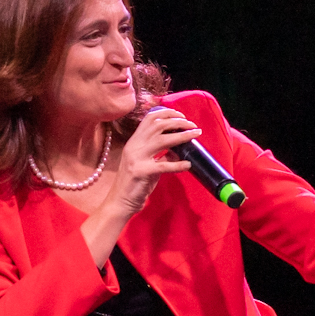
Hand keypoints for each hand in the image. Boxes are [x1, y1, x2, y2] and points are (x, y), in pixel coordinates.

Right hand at [80, 107, 203, 265]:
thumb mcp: (147, 164)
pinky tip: (188, 165)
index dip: (166, 113)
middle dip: (177, 121)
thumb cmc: (134, 184)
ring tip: (195, 134)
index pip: (149, 119)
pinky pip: (164, 165)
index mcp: (134, 142)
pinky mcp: (142, 172)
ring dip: (182, 135)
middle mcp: (134, 146)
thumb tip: (179, 149)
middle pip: (157, 125)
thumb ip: (160, 155)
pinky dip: (178, 164)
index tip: (181, 116)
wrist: (120, 202)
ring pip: (162, 140)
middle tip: (192, 124)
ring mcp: (137, 158)